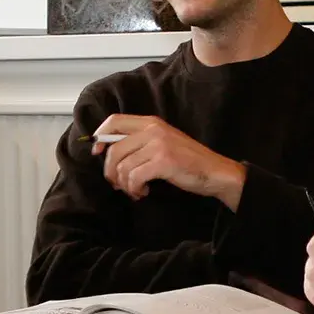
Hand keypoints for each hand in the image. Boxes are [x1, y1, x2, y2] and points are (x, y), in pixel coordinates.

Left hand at [90, 114, 245, 206]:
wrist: (215, 172)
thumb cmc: (189, 161)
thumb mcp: (164, 142)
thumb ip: (140, 141)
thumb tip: (108, 152)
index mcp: (152, 123)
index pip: (114, 120)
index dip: (100, 137)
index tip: (98, 153)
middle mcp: (153, 130)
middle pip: (114, 149)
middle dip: (110, 171)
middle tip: (118, 184)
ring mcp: (159, 145)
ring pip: (122, 166)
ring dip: (125, 184)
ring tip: (135, 190)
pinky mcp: (163, 162)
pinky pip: (134, 177)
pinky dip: (135, 189)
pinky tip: (144, 192)